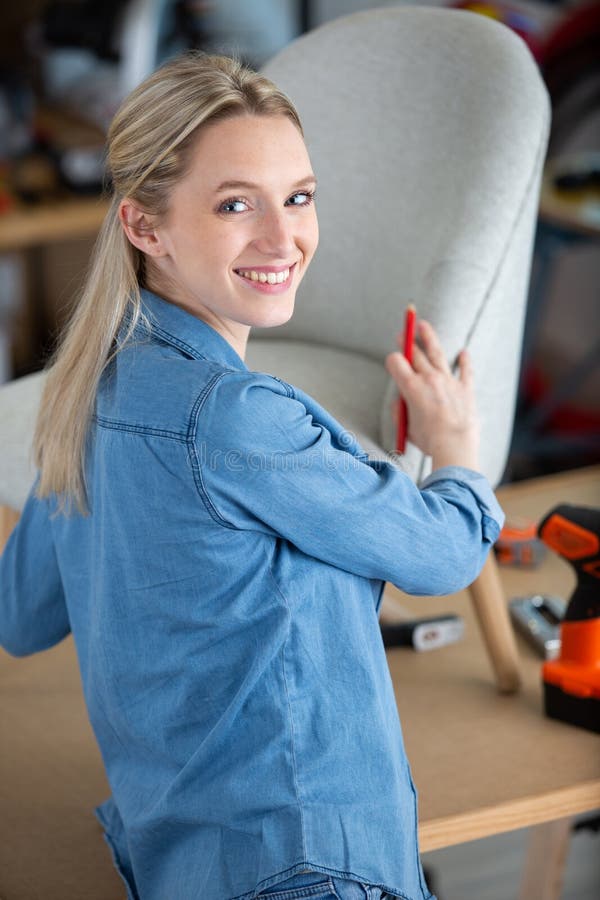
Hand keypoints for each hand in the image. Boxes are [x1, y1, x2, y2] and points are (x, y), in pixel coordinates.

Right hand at [385, 318, 479, 470]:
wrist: (455, 445)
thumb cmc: (429, 440)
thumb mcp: (406, 427)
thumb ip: (401, 411)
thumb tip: (402, 402)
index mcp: (411, 387)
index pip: (396, 362)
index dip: (392, 360)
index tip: (393, 363)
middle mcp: (429, 379)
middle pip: (415, 354)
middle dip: (407, 342)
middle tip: (403, 334)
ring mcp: (448, 381)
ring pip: (437, 352)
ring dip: (428, 337)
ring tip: (423, 325)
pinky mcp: (465, 388)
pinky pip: (465, 370)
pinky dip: (464, 361)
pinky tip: (464, 352)